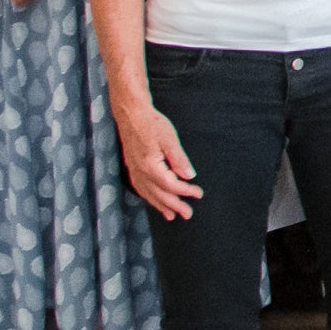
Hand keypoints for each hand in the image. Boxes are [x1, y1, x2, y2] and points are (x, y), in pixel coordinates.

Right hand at [116, 94, 201, 219]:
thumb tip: (189, 176)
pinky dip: (147, 196)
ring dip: (160, 205)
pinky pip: (139, 187)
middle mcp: (140, 172)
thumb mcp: (169, 139)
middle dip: (174, 206)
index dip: (186, 191)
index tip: (199, 194)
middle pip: (159, 194)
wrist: (131, 114)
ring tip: (170, 215)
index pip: (171, 185)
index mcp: (150, 166)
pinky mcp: (132, 166)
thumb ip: (179, 159)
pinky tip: (152, 199)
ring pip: (147, 194)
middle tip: (188, 214)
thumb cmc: (152, 124)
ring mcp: (134, 170)